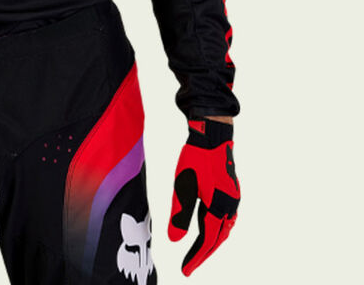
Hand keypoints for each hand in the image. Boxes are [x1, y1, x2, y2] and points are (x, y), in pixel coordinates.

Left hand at [168, 118, 239, 275]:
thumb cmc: (195, 159)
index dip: (196, 257)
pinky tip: (208, 226)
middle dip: (204, 253)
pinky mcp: (231, 190)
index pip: (207, 240)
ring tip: (199, 251)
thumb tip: (174, 240)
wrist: (212, 135)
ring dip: (212, 241)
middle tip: (190, 265)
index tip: (185, 271)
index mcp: (219, 207)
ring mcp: (233, 198)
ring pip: (224, 228)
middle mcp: (231, 205)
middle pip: (218, 238)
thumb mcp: (183, 187)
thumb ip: (180, 215)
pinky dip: (216, 228)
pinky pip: (226, 217)